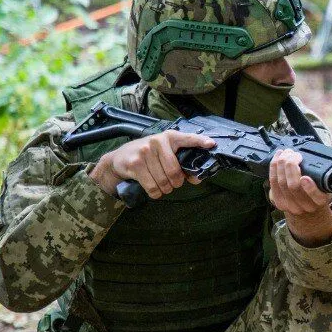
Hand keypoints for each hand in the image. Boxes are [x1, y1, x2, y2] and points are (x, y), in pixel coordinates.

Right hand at [89, 130, 215, 199]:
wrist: (119, 159)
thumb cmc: (147, 157)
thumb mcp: (164, 154)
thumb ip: (181, 164)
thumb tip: (196, 178)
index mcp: (169, 137)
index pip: (187, 138)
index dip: (200, 142)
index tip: (212, 144)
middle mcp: (157, 142)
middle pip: (175, 172)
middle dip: (176, 183)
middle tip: (172, 183)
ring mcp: (145, 152)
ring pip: (164, 182)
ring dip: (164, 189)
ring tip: (160, 184)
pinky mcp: (135, 164)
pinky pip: (152, 187)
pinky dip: (155, 193)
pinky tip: (152, 188)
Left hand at [268, 148, 331, 246]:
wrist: (307, 208)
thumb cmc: (318, 191)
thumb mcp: (327, 185)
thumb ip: (324, 175)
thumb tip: (319, 157)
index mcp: (320, 202)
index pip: (317, 197)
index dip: (310, 188)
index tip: (305, 177)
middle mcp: (305, 206)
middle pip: (293, 186)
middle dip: (291, 166)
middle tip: (295, 154)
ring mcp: (289, 205)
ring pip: (281, 182)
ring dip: (281, 163)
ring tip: (286, 153)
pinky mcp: (277, 201)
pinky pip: (272, 182)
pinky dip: (273, 166)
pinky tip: (277, 157)